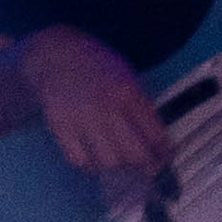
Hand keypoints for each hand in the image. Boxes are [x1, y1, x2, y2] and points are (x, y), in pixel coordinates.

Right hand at [19, 26, 170, 179]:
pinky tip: (93, 158)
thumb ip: (141, 106)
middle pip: (135, 153)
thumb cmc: (95, 65)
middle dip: (144, 165)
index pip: (155, 134)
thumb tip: (157, 141)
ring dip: (117, 166)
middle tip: (145, 167)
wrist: (56, 53)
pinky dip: (89, 164)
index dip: (164, 153)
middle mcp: (106, 106)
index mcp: (128, 92)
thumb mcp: (127, 77)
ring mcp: (81, 116)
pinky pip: (79, 159)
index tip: (163, 159)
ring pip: (109, 161)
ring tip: (118, 161)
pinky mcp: (59, 124)